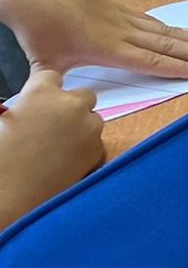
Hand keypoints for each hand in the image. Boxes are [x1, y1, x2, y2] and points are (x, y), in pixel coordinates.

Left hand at [0, 0, 187, 79]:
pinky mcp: (117, 8)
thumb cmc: (38, 30)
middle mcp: (122, 32)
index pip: (154, 61)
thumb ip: (57, 87)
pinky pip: (153, 20)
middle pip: (169, 44)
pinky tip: (185, 30)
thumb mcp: (45, 65)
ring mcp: (121, 18)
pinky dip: (173, 27)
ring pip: (165, 31)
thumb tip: (59, 106)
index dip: (182, 67)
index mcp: (108, 49)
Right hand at [0, 70, 104, 229]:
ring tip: (61, 148)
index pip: (53, 77)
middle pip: (83, 95)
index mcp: (40, 92)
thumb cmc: (4, 154)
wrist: (12, 190)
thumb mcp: (8, 119)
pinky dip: (88, 148)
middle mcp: (70, 104)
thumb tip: (34, 107)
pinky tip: (68, 161)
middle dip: (73, 107)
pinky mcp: (98, 149)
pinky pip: (98, 142)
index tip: (44, 104)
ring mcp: (88, 126)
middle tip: (57, 126)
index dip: (48, 91)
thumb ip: (26, 107)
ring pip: (94, 119)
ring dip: (83, 128)